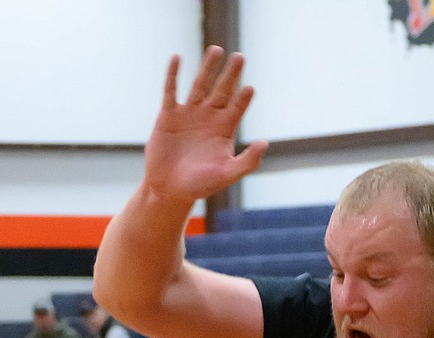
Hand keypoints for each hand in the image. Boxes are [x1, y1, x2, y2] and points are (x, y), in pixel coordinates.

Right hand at [144, 48, 267, 203]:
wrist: (168, 190)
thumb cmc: (199, 185)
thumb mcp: (225, 175)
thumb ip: (247, 161)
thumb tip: (264, 143)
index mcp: (224, 128)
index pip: (237, 107)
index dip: (243, 98)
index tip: (249, 89)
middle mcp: (209, 116)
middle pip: (222, 89)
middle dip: (231, 75)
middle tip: (240, 58)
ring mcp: (189, 113)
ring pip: (200, 84)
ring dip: (207, 67)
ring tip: (216, 50)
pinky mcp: (168, 114)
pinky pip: (171, 90)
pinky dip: (173, 75)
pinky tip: (177, 58)